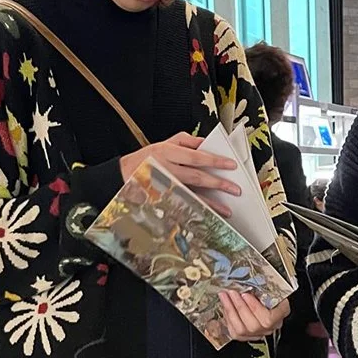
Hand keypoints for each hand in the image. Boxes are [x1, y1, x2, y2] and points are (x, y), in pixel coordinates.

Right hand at [120, 133, 239, 217]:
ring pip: (191, 195)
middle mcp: (165, 169)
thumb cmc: (145, 159)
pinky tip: (208, 216)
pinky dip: (196, 211)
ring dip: (210, 204)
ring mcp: (163, 187)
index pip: (196, 157)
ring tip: (226, 210)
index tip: (230, 165)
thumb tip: (206, 143)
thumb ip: (186, 141)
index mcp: (167, 152)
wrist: (122, 175)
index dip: (215, 161)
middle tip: (234, 189)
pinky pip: (182, 206)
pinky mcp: (161, 200)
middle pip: (196, 177)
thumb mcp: (164, 143)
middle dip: (218, 184)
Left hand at [219, 291, 289, 341]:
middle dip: (239, 307)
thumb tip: (247, 284)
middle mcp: (270, 328)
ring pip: (241, 330)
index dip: (255, 308)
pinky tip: (225, 306)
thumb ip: (263, 289)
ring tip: (224, 297)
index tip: (246, 294)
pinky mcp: (246, 336)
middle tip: (231, 292)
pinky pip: (234, 332)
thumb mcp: (272, 289)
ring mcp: (258, 334)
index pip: (268, 318)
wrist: (270, 302)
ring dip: (230, 311)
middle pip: (253, 325)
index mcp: (279, 316)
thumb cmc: (271, 293)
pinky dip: (227, 318)